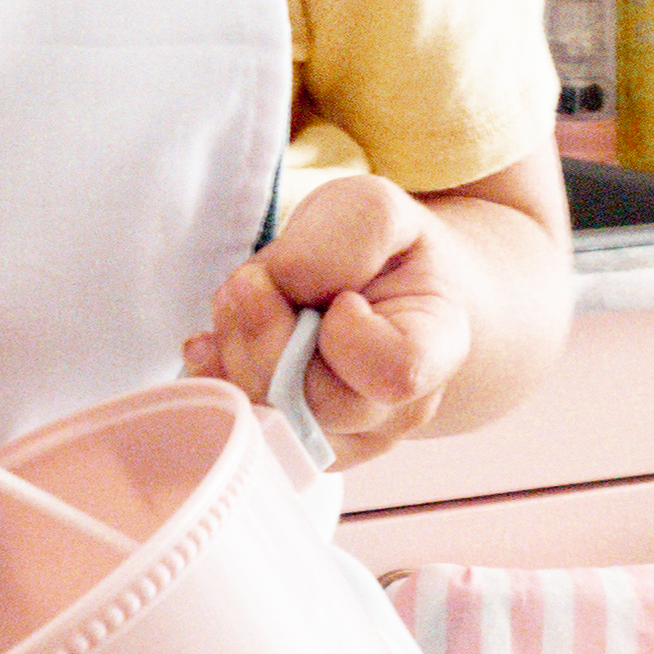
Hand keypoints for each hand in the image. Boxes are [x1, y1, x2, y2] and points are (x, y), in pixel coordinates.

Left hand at [183, 175, 470, 462]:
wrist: (380, 289)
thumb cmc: (381, 252)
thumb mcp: (374, 209)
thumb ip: (345, 236)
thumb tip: (287, 286)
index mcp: (438, 346)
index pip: (395, 372)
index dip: (346, 334)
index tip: (340, 296)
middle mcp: (400, 410)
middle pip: (315, 403)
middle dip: (262, 332)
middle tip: (253, 280)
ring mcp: (347, 439)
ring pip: (270, 420)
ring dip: (234, 350)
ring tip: (242, 299)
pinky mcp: (295, 444)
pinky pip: (239, 426)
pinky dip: (215, 375)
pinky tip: (219, 338)